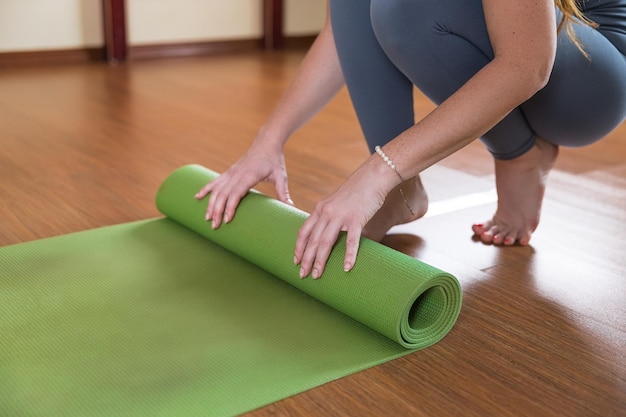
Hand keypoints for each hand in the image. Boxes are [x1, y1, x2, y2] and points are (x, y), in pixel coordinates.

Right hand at [195, 141, 292, 228]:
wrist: (266, 142)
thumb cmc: (274, 159)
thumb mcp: (280, 176)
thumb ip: (283, 192)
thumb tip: (291, 207)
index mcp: (248, 175)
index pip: (236, 193)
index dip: (230, 207)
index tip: (227, 220)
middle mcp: (236, 174)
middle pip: (223, 194)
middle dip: (217, 210)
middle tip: (214, 226)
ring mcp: (231, 172)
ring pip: (216, 189)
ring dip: (210, 204)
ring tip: (206, 218)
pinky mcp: (229, 172)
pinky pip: (214, 181)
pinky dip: (205, 189)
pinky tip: (197, 197)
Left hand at [293, 161, 392, 278]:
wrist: (372, 177)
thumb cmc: (356, 192)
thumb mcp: (336, 202)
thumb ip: (329, 216)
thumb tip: (325, 232)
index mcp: (320, 209)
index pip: (304, 231)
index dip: (298, 247)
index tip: (295, 261)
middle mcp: (326, 212)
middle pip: (312, 240)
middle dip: (306, 259)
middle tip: (302, 275)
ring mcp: (341, 216)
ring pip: (326, 242)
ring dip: (320, 261)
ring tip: (317, 275)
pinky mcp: (357, 218)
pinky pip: (351, 240)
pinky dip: (349, 255)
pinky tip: (347, 267)